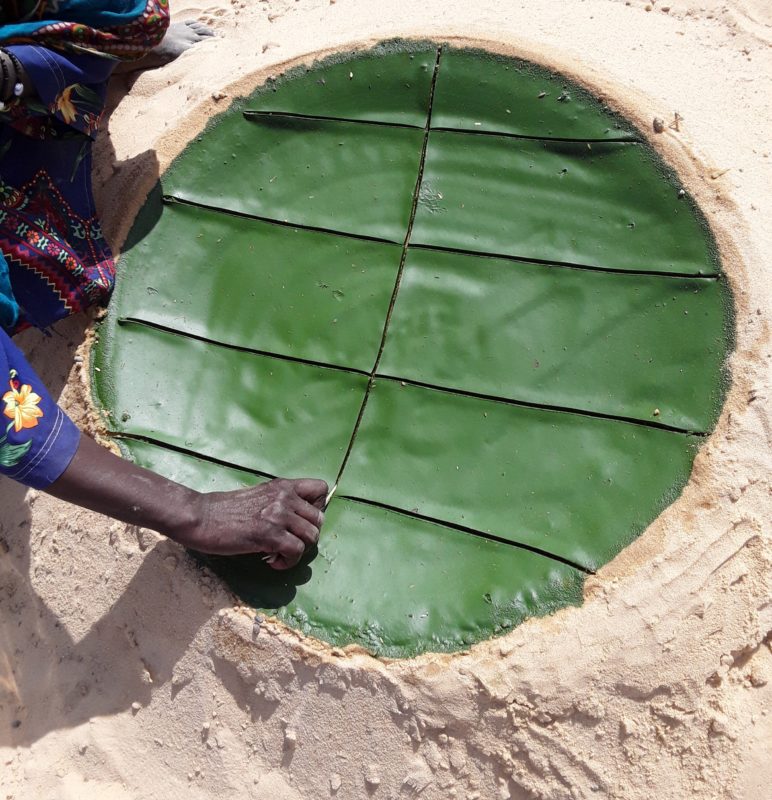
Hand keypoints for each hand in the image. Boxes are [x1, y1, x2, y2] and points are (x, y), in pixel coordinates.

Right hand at [48, 434, 326, 569]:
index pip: (320, 489)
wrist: (198, 516)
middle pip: (318, 520)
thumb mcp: (257, 496)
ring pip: (311, 537)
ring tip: (276, 554)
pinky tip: (271, 562)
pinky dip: (287, 562)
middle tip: (285, 543)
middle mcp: (284, 497)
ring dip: (296, 550)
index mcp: (282, 486)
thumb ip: (277, 502)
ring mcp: (278, 515)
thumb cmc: (222, 509)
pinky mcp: (269, 534)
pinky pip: (296, 552)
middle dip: (305, 536)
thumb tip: (294, 518)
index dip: (317, 507)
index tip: (300, 521)